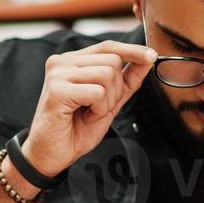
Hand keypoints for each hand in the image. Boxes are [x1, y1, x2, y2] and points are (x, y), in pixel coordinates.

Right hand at [21, 41, 155, 179]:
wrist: (51, 155)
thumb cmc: (75, 129)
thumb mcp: (109, 102)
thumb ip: (126, 80)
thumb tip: (148, 59)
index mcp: (72, 61)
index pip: (108, 47)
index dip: (131, 50)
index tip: (152, 56)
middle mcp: (62, 61)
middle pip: (113, 61)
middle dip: (116, 90)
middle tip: (97, 108)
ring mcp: (57, 73)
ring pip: (107, 74)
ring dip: (107, 101)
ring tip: (89, 113)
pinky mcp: (57, 89)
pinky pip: (97, 92)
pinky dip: (98, 109)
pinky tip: (83, 117)